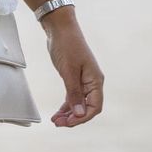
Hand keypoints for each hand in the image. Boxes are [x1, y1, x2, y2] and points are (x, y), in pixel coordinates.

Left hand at [43, 12, 102, 127]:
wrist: (60, 28)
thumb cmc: (67, 46)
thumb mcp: (69, 71)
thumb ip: (74, 93)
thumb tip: (79, 114)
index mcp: (95, 80)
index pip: (95, 107)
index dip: (83, 118)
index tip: (68, 123)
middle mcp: (92, 82)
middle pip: (87, 108)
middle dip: (74, 118)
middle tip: (58, 123)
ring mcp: (84, 80)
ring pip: (79, 104)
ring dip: (69, 114)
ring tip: (56, 121)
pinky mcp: (75, 78)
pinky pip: (73, 97)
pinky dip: (66, 106)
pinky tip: (58, 113)